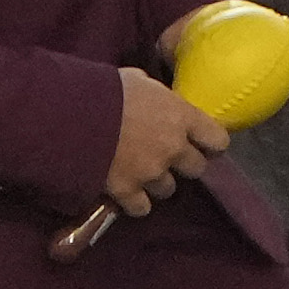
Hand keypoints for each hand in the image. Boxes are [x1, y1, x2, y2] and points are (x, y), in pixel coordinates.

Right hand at [107, 64, 227, 215]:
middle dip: (184, 164)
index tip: (203, 144)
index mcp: (181, 116)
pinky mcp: (127, 191)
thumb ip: (157, 95)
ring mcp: (152, 172)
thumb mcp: (139, 81)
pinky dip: (135, 202)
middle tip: (168, 157)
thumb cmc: (106, 90)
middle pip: (196, 168)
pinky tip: (127, 193)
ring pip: (168, 189)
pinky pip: (142, 208)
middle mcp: (174, 148)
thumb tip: (160, 98)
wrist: (71, 116)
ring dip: (158, 182)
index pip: (217, 139)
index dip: (211, 143)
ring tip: (142, 173)